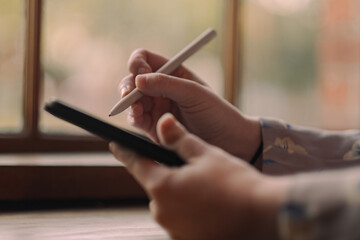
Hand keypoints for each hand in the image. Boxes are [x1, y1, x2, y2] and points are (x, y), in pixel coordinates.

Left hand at [109, 113, 288, 239]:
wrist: (263, 215)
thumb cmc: (235, 183)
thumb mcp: (205, 154)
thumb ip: (179, 139)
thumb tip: (163, 121)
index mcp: (162, 187)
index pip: (135, 163)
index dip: (124, 151)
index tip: (115, 144)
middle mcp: (162, 212)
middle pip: (156, 185)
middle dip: (166, 174)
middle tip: (188, 168)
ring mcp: (174, 230)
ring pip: (170, 203)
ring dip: (180, 193)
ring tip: (206, 188)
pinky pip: (181, 219)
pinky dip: (190, 210)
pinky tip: (210, 205)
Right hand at [119, 49, 260, 161]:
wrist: (228, 142)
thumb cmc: (217, 113)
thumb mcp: (194, 93)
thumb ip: (166, 84)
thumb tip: (138, 79)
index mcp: (173, 73)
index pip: (146, 59)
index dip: (138, 63)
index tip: (141, 74)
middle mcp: (162, 89)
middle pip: (133, 79)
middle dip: (128, 85)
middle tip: (130, 94)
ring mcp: (157, 108)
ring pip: (131, 100)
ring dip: (129, 103)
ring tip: (137, 110)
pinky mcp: (154, 127)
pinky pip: (136, 119)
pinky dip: (132, 117)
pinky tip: (138, 118)